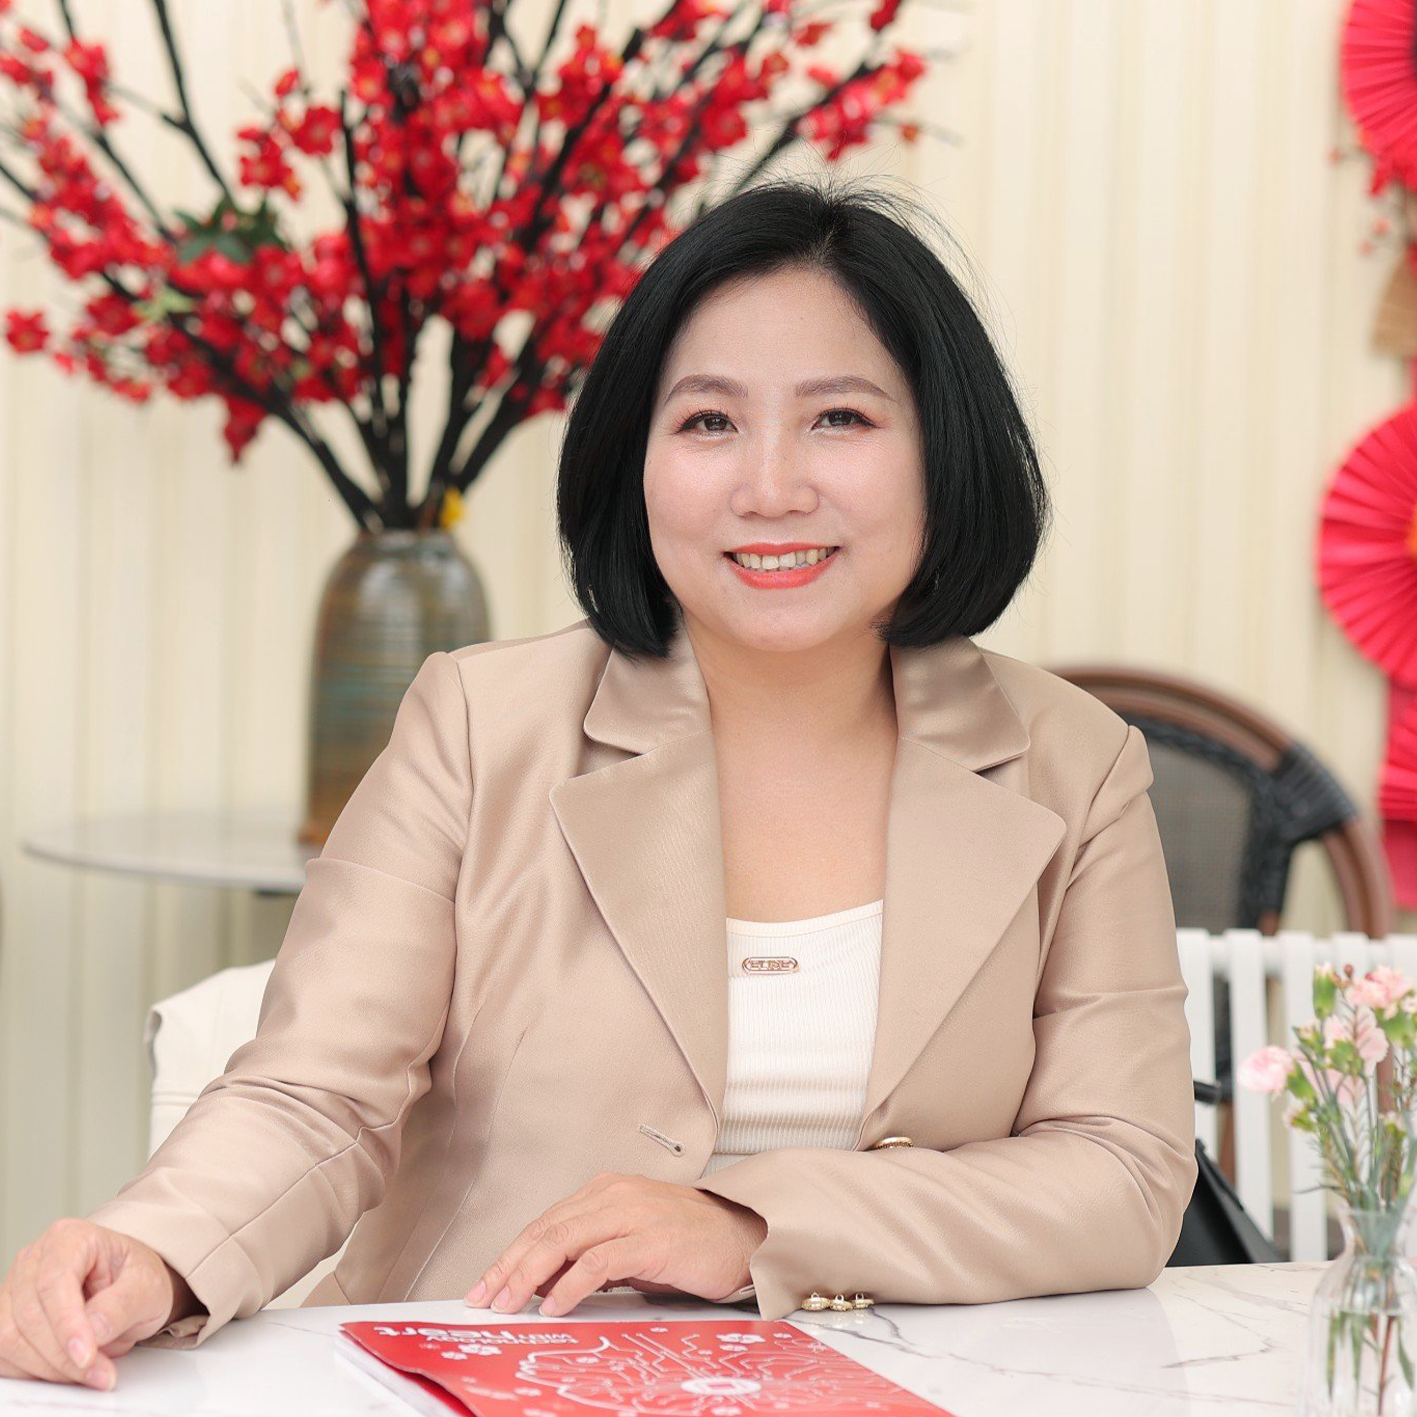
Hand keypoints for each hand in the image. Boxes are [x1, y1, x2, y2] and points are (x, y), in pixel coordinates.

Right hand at [0, 1219, 194, 1388]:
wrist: (130, 1288)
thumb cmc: (136, 1279)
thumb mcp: (147, 1286)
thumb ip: (122, 1304)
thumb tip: (94, 1330)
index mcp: (71, 1238)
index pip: (55, 1282)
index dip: (67, 1323)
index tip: (87, 1354)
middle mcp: (35, 1260)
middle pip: (29, 1316)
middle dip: (63, 1354)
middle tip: (99, 1372)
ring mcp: (15, 1290)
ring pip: (9, 1339)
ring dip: (48, 1366)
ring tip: (89, 1372)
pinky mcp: (6, 1320)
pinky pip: (4, 1355)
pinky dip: (33, 1371)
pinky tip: (66, 1370)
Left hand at [466, 1172, 767, 1318]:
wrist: (745, 1236)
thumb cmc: (690, 1241)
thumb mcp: (631, 1243)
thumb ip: (591, 1254)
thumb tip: (544, 1281)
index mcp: (607, 1190)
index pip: (545, 1222)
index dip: (510, 1254)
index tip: (486, 1283)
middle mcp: (615, 1194)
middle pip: (546, 1229)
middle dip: (508, 1266)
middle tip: (484, 1297)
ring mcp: (633, 1213)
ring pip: (564, 1240)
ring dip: (528, 1275)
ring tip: (509, 1303)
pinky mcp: (651, 1238)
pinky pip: (599, 1261)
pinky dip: (570, 1284)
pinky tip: (553, 1303)